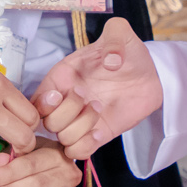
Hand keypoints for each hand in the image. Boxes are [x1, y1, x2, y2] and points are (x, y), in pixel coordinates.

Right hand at [32, 17, 161, 159]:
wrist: (151, 74)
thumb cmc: (129, 52)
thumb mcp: (120, 33)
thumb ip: (114, 36)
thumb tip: (111, 62)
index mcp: (61, 78)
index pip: (35, 100)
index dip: (43, 103)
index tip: (61, 94)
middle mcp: (66, 101)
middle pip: (47, 123)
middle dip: (67, 113)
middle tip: (89, 98)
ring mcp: (80, 121)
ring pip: (62, 139)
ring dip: (81, 128)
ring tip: (99, 110)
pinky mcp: (96, 135)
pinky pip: (78, 153)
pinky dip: (86, 146)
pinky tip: (100, 130)